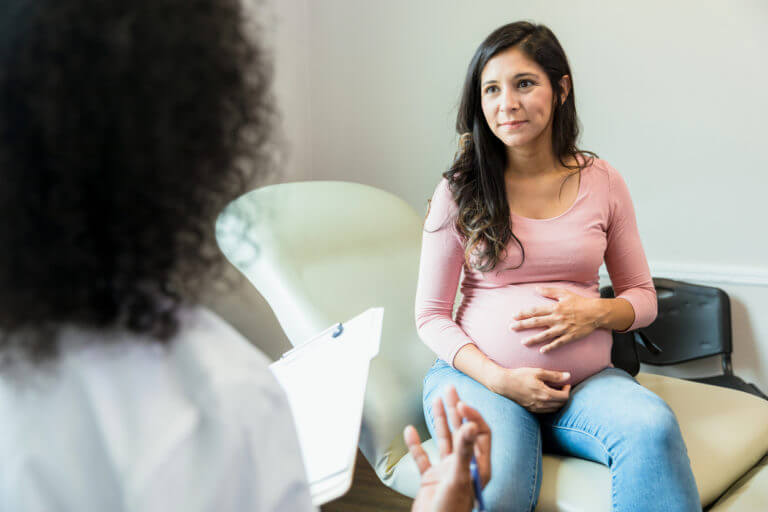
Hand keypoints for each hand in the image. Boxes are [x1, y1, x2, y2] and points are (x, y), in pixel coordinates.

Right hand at [405, 386, 490, 511]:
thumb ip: (464, 451)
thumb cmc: (451, 510)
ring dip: (438, 420)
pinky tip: (410, 431)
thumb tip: (470, 425)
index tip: (460, 403)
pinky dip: (416, 444)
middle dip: (456, 409)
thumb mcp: (459, 477)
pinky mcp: (430, 479)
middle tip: (449, 388)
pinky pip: (423, 457)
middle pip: (461, 431)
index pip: (479, 433)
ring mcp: (446, 471)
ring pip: (443, 440)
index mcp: (478, 465)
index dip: (471, 416)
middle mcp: (464, 465)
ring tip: (435, 400)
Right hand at [490, 367, 570, 412]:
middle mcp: (542, 404)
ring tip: (555, 392)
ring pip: (554, 409)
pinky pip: (546, 411)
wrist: (504, 384)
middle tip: (562, 387)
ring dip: (558, 402)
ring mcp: (536, 408)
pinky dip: (550, 405)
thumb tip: (568, 376)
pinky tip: (546, 397)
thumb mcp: (538, 372)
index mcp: (545, 394)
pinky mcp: (531, 410)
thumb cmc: (520, 376)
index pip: (564, 397)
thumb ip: (554, 375)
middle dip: (564, 396)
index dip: (568, 390)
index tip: (566, 383)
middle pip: (561, 404)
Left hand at [510, 286, 602, 352]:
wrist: (596, 313)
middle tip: (511, 328)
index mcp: (554, 308)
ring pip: (545, 335)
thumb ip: (549, 291)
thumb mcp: (564, 293)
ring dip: (533, 339)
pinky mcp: (570, 336)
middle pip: (536, 322)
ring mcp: (563, 328)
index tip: (513, 316)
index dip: (523, 313)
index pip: (535, 311)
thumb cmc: (580, 302)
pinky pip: (558, 343)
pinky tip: (542, 351)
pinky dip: (550, 347)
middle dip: (522, 325)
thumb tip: (536, 289)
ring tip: (523, 342)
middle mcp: (557, 318)